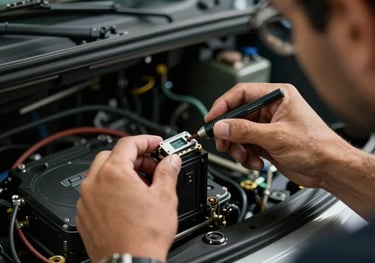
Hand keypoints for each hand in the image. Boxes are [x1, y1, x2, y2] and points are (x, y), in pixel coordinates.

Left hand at [76, 135, 181, 262]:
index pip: (128, 144)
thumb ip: (167, 172)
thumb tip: (171, 160)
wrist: (129, 262)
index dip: (146, 141)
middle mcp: (94, 183)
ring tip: (141, 184)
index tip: (156, 144)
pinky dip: (109, 189)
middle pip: (112, 156)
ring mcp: (86, 200)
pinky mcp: (84, 215)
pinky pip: (95, 192)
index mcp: (113, 173)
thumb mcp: (164, 197)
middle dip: (133, 157)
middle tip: (151, 165)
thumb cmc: (144, 236)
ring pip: (101, 173)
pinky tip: (126, 200)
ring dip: (121, 172)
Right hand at [205, 83, 353, 188]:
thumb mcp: (276, 137)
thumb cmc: (317, 146)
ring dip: (238, 148)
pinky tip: (256, 162)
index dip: (223, 106)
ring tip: (245, 157)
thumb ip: (245, 131)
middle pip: (237, 116)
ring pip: (239, 133)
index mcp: (277, 96)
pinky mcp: (266, 142)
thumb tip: (221, 126)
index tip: (211, 119)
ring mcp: (268, 126)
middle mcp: (271, 109)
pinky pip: (246, 146)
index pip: (241, 94)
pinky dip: (246, 156)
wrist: (329, 169)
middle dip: (229, 132)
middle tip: (223, 143)